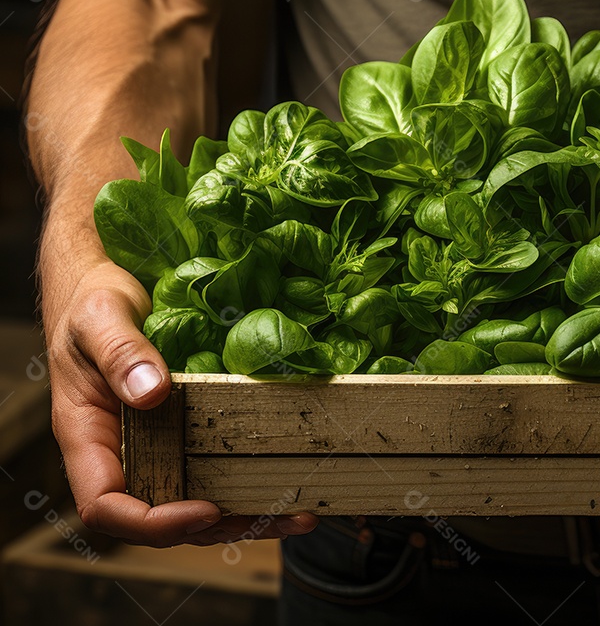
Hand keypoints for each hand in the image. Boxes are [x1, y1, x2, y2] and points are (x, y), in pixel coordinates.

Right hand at [45, 255, 318, 546]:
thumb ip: (121, 354)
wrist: (98, 285)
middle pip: (161, 516)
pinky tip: (289, 481)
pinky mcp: (181, 430)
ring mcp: (152, 444)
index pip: (106, 507)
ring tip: (299, 516)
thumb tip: (152, 394)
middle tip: (279, 518)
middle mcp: (120, 452)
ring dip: (243, 515)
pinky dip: (245, 481)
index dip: (153, 523)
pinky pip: (209, 467)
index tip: (204, 509)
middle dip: (219, 527)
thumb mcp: (100, 318)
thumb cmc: (89, 302)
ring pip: (191, 501)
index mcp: (87, 437)